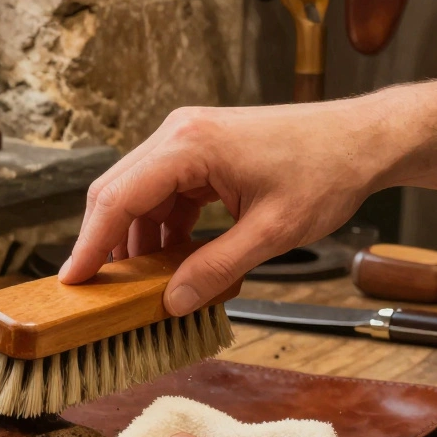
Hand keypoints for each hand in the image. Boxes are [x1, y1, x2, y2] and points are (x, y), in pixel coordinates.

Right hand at [59, 74, 436, 315]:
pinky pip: (165, 194)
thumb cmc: (327, 171)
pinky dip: (162, 229)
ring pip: (139, 195)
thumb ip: (216, 268)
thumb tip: (171, 302)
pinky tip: (173, 263)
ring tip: (142, 286)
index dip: (91, 242)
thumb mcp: (272, 232)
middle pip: (118, 192)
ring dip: (138, 240)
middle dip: (106, 243)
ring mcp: (188, 140)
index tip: (74, 280)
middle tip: (96, 291)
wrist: (363, 139)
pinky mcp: (201, 152)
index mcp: (190, 144)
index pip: (119, 197)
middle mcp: (179, 134)